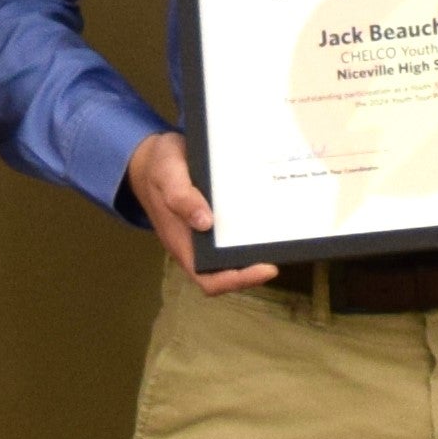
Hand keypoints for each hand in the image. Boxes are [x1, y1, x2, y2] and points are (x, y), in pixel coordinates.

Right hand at [128, 130, 281, 295]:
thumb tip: (205, 223)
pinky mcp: (218, 219)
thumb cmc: (159, 168)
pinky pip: (236, 233)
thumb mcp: (167, 174)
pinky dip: (254, 231)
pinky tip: (272, 218)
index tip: (267, 268)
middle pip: (229, 271)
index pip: (210, 279)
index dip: (238, 280)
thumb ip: (180, 197)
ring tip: (286, 237)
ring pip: (235, 254)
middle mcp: (198, 245)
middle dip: (256, 269)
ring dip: (257, 251)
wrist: (152, 158)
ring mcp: (208, 234)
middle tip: (284, 250)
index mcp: (183, 244)